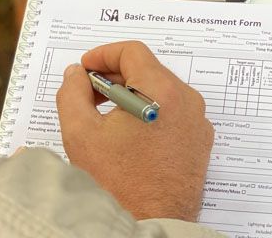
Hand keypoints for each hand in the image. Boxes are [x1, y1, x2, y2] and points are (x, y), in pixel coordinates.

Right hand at [56, 40, 212, 220]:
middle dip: (114, 76)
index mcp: (161, 91)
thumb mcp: (80, 133)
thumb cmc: (119, 186)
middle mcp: (186, 101)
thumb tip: (77, 74)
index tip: (86, 67)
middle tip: (88, 92)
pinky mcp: (199, 142)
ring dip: (131, 93)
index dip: (104, 54)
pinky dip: (149, 110)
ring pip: (160, 90)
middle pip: (147, 69)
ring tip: (105, 114)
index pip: (132, 52)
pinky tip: (127, 132)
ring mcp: (196, 122)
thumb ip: (72, 93)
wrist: (148, 228)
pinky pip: (173, 112)